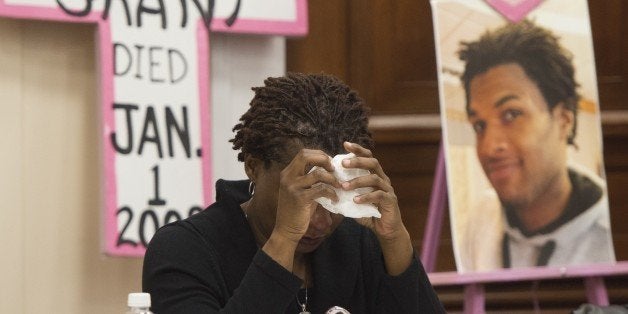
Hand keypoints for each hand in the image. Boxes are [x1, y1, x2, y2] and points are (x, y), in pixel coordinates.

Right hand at [273, 148, 340, 242]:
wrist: (286, 229)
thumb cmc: (296, 210)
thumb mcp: (300, 190)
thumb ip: (310, 179)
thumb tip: (329, 169)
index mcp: (287, 173)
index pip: (303, 153)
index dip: (319, 155)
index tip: (329, 164)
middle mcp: (288, 177)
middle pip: (306, 156)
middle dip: (323, 159)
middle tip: (334, 169)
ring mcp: (293, 187)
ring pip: (317, 173)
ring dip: (332, 179)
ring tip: (338, 185)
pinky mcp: (300, 198)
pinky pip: (321, 189)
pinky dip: (331, 193)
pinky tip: (335, 199)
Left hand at [341, 142, 412, 274]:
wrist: (386, 230)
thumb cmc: (369, 212)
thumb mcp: (354, 200)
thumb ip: (344, 192)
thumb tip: (325, 186)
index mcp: (374, 175)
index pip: (368, 157)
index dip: (358, 149)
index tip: (345, 144)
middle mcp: (383, 179)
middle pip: (373, 163)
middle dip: (357, 161)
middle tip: (343, 163)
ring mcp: (388, 189)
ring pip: (374, 179)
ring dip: (358, 181)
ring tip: (344, 186)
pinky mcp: (391, 201)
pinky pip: (378, 195)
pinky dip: (366, 197)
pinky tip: (355, 200)